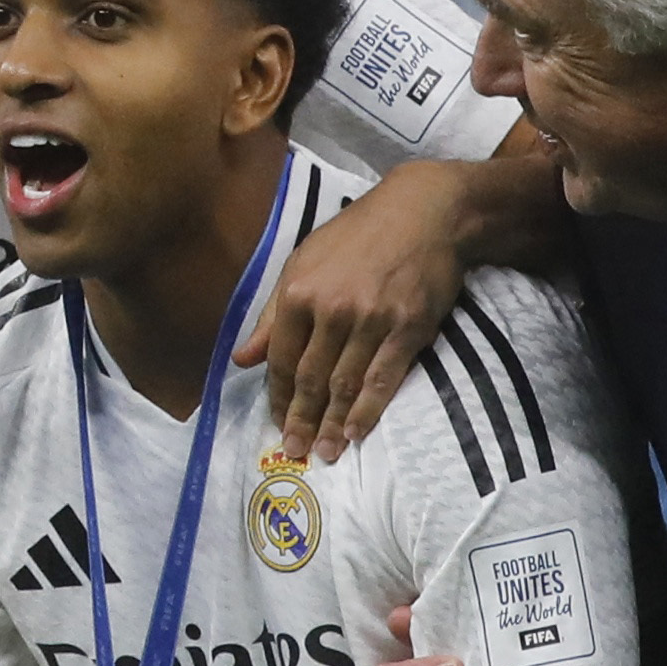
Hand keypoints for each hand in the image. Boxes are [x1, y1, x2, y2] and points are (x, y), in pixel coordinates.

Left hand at [244, 162, 475, 460]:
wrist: (424, 212)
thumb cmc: (358, 236)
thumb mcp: (303, 263)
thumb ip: (272, 314)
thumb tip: (242, 358)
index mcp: (299, 293)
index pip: (280, 358)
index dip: (276, 395)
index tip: (275, 421)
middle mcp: (331, 310)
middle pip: (310, 378)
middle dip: (300, 419)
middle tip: (293, 451)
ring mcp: (371, 322)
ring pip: (345, 385)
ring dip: (332, 424)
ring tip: (324, 453)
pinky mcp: (408, 330)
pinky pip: (383, 380)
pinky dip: (368, 411)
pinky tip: (357, 433)